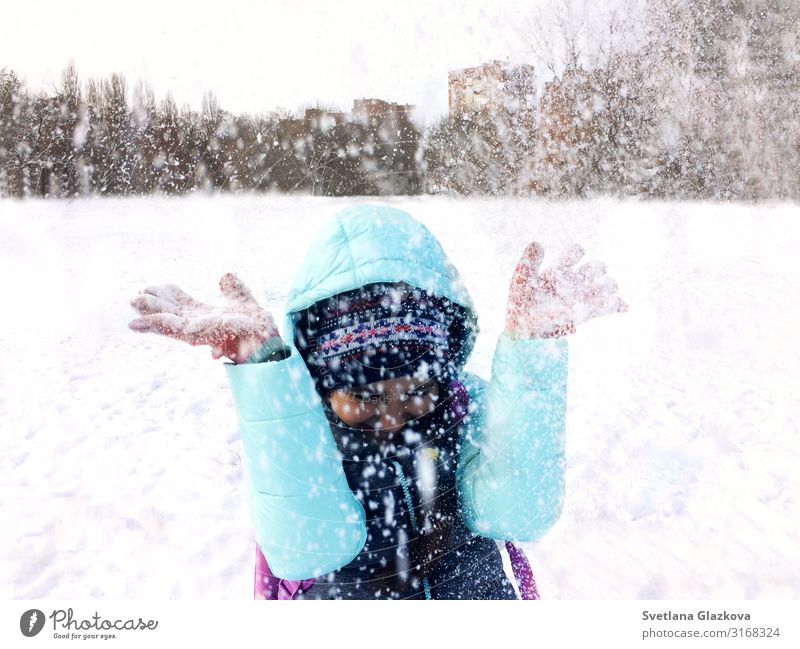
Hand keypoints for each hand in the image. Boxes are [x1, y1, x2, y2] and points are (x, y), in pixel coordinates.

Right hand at [129, 273, 279, 362]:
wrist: (267, 336)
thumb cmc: (258, 324)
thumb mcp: (243, 299)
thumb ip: (233, 289)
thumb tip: (225, 275)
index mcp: (205, 315)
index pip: (179, 303)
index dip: (164, 295)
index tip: (147, 286)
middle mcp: (197, 324)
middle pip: (168, 313)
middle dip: (151, 305)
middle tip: (132, 296)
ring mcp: (194, 331)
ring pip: (165, 322)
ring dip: (148, 315)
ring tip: (131, 306)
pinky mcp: (195, 336)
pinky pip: (171, 329)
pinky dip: (155, 325)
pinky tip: (139, 322)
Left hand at [505, 242, 627, 337]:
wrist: (524, 330)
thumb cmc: (520, 303)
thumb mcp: (521, 279)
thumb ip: (530, 261)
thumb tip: (538, 243)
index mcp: (558, 269)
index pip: (575, 252)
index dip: (576, 253)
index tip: (573, 259)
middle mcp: (573, 281)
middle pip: (595, 267)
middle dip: (598, 269)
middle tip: (591, 275)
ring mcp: (580, 296)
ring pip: (604, 285)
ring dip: (609, 285)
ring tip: (604, 290)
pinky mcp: (586, 313)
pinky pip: (607, 307)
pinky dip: (617, 305)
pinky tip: (623, 307)